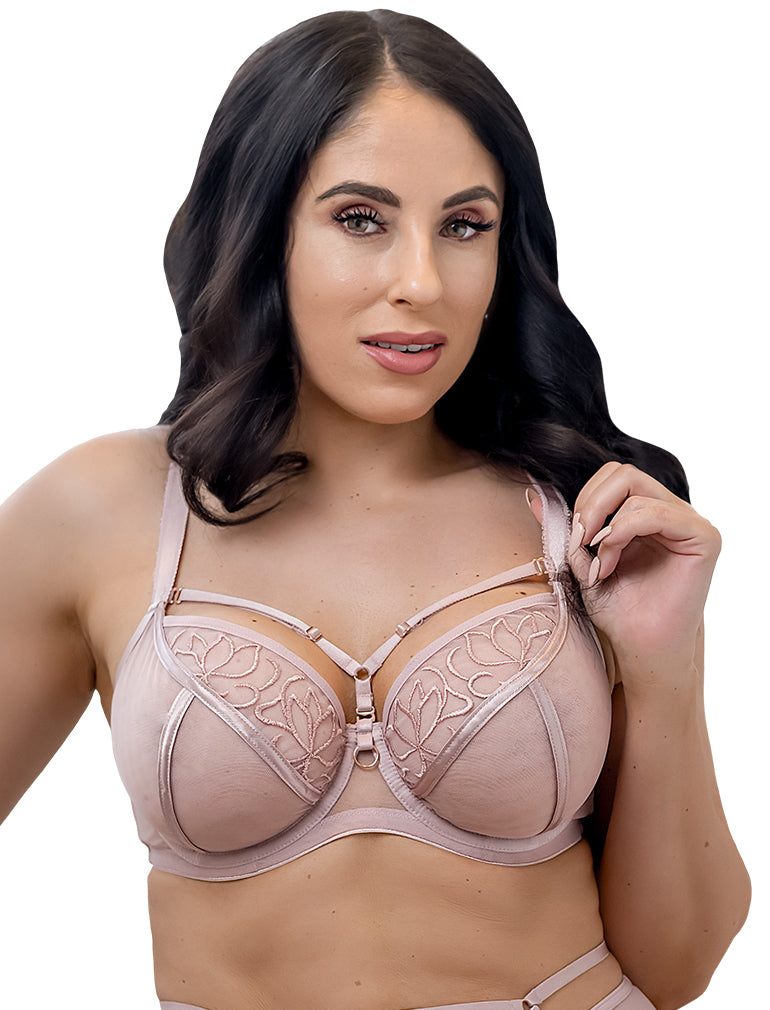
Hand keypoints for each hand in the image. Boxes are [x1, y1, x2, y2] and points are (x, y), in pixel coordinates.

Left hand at [568, 462, 720, 690]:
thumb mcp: (582, 560)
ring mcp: (688, 522)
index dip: (586, 499)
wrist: (637, 645)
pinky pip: (656, 513)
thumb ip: (565, 528)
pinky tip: (611, 562)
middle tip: (580, 540)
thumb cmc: (616, 607)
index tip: (573, 536)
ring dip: (606, 530)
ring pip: (635, 491)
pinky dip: (624, 532)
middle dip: (591, 505)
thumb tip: (533, 496)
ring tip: (600, 565)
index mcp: (646, 511)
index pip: (612, 477)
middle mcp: (670, 511)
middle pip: (624, 474)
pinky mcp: (704, 537)